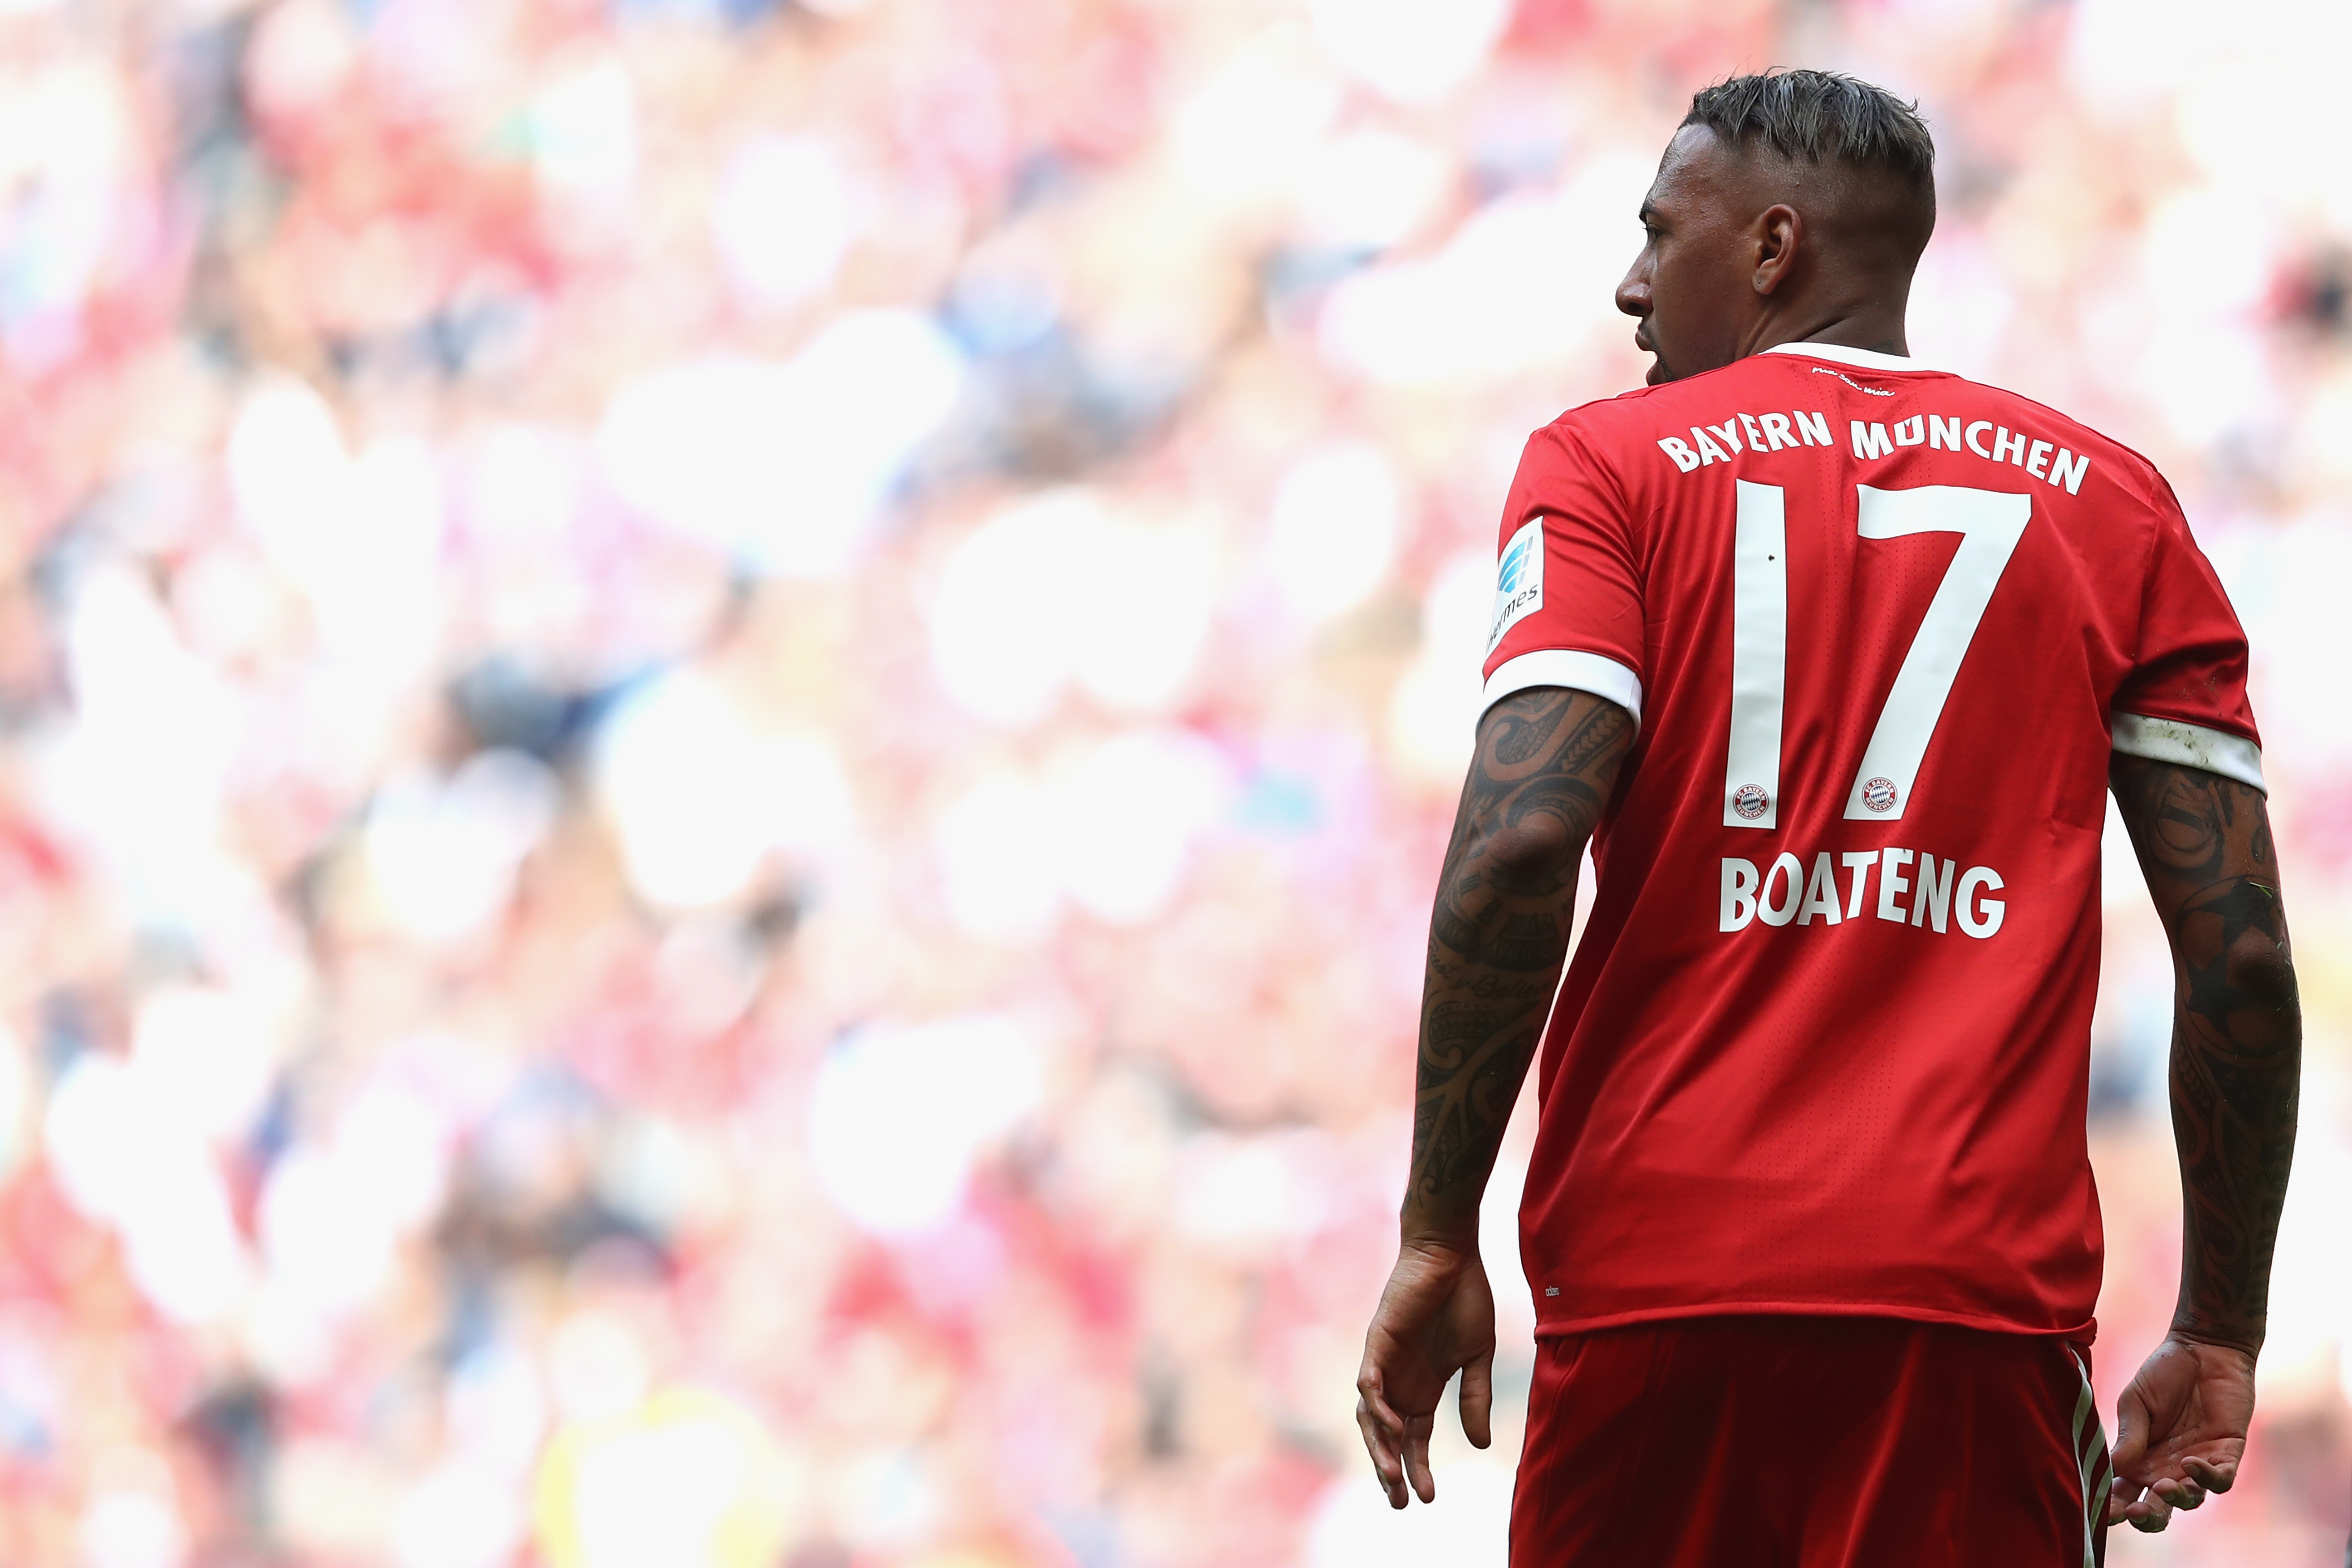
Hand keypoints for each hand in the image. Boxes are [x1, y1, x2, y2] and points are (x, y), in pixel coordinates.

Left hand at [1354, 1238, 1496, 1507]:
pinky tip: (1394, 1428)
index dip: (1418, 1468)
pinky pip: (1369, 1384)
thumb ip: (1475, 1398)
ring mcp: (1385, 1362)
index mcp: (1423, 1386)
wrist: (1451, 1254)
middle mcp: (1400, 1380)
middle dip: (1391, 1470)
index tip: (1429, 1498)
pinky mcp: (1378, 1343)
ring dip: (1379, 1448)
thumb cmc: (1465, 1298)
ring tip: (1392, 1477)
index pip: (1414, 1438)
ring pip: (1371, 1416)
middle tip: (1400, 1503)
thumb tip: (1479, 1445)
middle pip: (1387, 1436)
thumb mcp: (1476, 1356)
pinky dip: (1378, 1409)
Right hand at [2105, 1334, 2256, 1532]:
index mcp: (2140, 1458)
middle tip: (2137, 1512)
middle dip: (2148, 1517)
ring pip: (2190, 1499)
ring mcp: (2199, 1463)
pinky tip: (2191, 1463)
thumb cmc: (2163, 1372)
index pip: (2125, 1491)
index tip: (2104, 1514)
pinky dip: (2207, 1478)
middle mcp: (2168, 1468)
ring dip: (2176, 1499)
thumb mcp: (2136, 1400)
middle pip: (2159, 1507)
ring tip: (2163, 1487)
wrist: (2203, 1349)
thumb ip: (2130, 1434)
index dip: (2115, 1506)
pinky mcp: (2227, 1454)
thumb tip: (2116, 1468)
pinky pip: (2221, 1480)